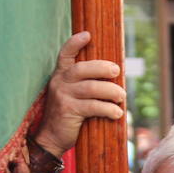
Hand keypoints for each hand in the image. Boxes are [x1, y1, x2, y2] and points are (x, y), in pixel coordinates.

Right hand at [34, 32, 126, 157]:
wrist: (51, 138)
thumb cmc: (68, 114)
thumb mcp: (71, 94)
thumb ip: (83, 83)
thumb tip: (113, 76)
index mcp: (60, 75)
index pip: (65, 54)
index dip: (75, 43)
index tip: (87, 34)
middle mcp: (59, 82)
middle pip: (82, 69)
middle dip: (102, 68)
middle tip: (117, 72)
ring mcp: (63, 96)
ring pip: (91, 88)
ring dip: (111, 91)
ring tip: (122, 96)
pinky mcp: (69, 111)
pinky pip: (93, 106)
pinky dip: (108, 109)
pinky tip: (117, 113)